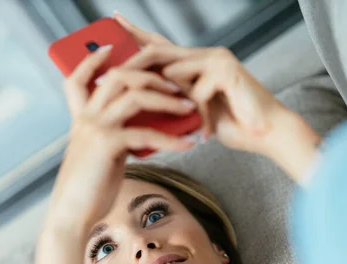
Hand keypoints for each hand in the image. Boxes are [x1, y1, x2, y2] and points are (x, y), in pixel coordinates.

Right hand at [49, 44, 195, 229]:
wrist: (71, 215)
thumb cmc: (88, 190)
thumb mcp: (100, 157)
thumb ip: (115, 137)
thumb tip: (145, 134)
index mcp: (81, 119)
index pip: (78, 79)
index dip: (93, 60)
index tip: (111, 49)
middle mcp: (86, 118)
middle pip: (119, 77)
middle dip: (152, 75)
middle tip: (177, 86)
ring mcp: (95, 129)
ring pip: (135, 96)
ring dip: (168, 99)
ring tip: (190, 108)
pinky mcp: (108, 145)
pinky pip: (146, 133)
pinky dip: (172, 139)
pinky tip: (187, 145)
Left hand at [114, 12, 322, 182]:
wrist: (267, 134)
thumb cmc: (229, 123)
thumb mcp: (189, 111)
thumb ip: (169, 98)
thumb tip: (137, 101)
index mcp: (193, 63)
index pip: (159, 44)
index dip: (136, 33)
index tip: (115, 19)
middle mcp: (204, 55)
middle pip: (156, 51)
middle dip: (131, 66)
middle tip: (106, 78)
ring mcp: (216, 59)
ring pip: (171, 75)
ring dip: (173, 106)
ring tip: (188, 124)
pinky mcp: (226, 71)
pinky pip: (193, 93)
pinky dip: (199, 117)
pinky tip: (208, 130)